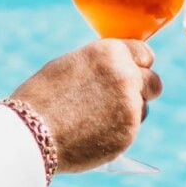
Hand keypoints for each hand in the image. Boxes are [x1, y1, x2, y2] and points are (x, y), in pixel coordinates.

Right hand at [9, 39, 162, 172]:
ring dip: (128, 112)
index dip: (138, 65)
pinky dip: (117, 132)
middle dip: (142, 90)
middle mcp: (126, 76)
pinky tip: (92, 133)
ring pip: (143, 108)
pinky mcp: (128, 133)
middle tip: (122, 99)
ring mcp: (130, 106)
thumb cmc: (43, 97)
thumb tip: (119, 69)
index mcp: (111, 52)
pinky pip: (131, 130)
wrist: (31, 132)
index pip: (145, 54)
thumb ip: (101, 65)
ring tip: (95, 118)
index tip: (132, 72)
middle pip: (154, 83)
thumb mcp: (72, 65)